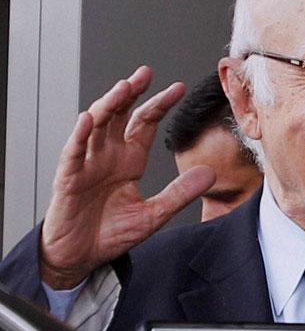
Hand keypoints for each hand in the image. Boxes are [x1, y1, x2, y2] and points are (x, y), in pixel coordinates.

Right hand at [40, 66, 215, 288]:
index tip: (177, 88)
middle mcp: (108, 155)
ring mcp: (88, 163)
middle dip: (132, 93)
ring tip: (123, 89)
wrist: (82, 256)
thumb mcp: (154, 214)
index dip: (159, 105)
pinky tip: (88, 120)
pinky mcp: (69, 177)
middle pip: (119, 115)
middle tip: (145, 74)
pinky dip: (80, 136)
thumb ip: (180, 193)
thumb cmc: (111, 233)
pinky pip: (73, 153)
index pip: (145, 124)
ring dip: (108, 105)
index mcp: (130, 160)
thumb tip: (210, 172)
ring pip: (96, 125)